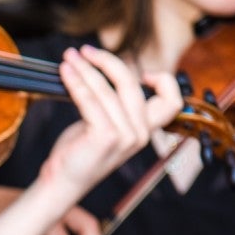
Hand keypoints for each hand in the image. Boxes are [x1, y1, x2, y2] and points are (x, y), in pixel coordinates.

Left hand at [38, 45, 181, 194]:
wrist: (62, 183)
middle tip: (84, 52)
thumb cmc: (80, 152)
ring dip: (85, 69)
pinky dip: (76, 82)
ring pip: (107, 89)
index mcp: (146, 130)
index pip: (172, 102)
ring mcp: (125, 136)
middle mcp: (140, 134)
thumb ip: (114, 104)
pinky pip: (90, 99)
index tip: (142, 73)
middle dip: (106, 61)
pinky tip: (65, 72)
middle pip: (130, 84)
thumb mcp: (104, 125)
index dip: (164, 82)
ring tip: (68, 59)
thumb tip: (107, 69)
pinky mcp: (105, 136)